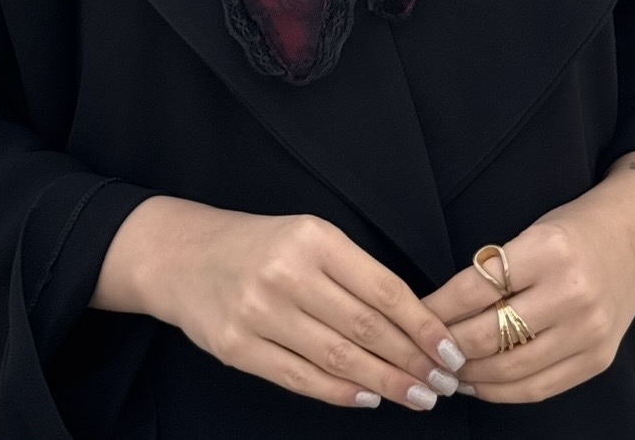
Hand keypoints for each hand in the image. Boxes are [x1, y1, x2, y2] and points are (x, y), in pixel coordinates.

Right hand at [92, 196, 465, 410]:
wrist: (183, 255)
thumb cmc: (260, 246)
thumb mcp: (308, 236)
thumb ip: (354, 273)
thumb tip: (414, 323)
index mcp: (313, 237)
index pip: (382, 289)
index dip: (422, 326)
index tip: (450, 351)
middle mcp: (286, 272)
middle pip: (365, 329)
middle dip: (412, 362)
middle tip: (444, 384)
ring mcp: (259, 312)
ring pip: (338, 358)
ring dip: (385, 383)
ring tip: (417, 396)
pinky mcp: (238, 347)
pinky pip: (301, 379)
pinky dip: (340, 393)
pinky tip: (368, 398)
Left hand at [420, 151, 634, 403]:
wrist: (634, 241)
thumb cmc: (573, 232)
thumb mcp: (531, 232)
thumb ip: (493, 270)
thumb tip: (439, 311)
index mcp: (548, 251)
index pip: (476, 288)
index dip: (438, 308)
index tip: (413, 316)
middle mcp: (571, 293)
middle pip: (490, 334)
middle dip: (447, 346)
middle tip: (420, 349)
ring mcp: (588, 332)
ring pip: (512, 369)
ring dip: (470, 375)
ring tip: (444, 370)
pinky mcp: (598, 360)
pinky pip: (540, 387)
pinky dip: (502, 391)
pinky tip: (478, 383)